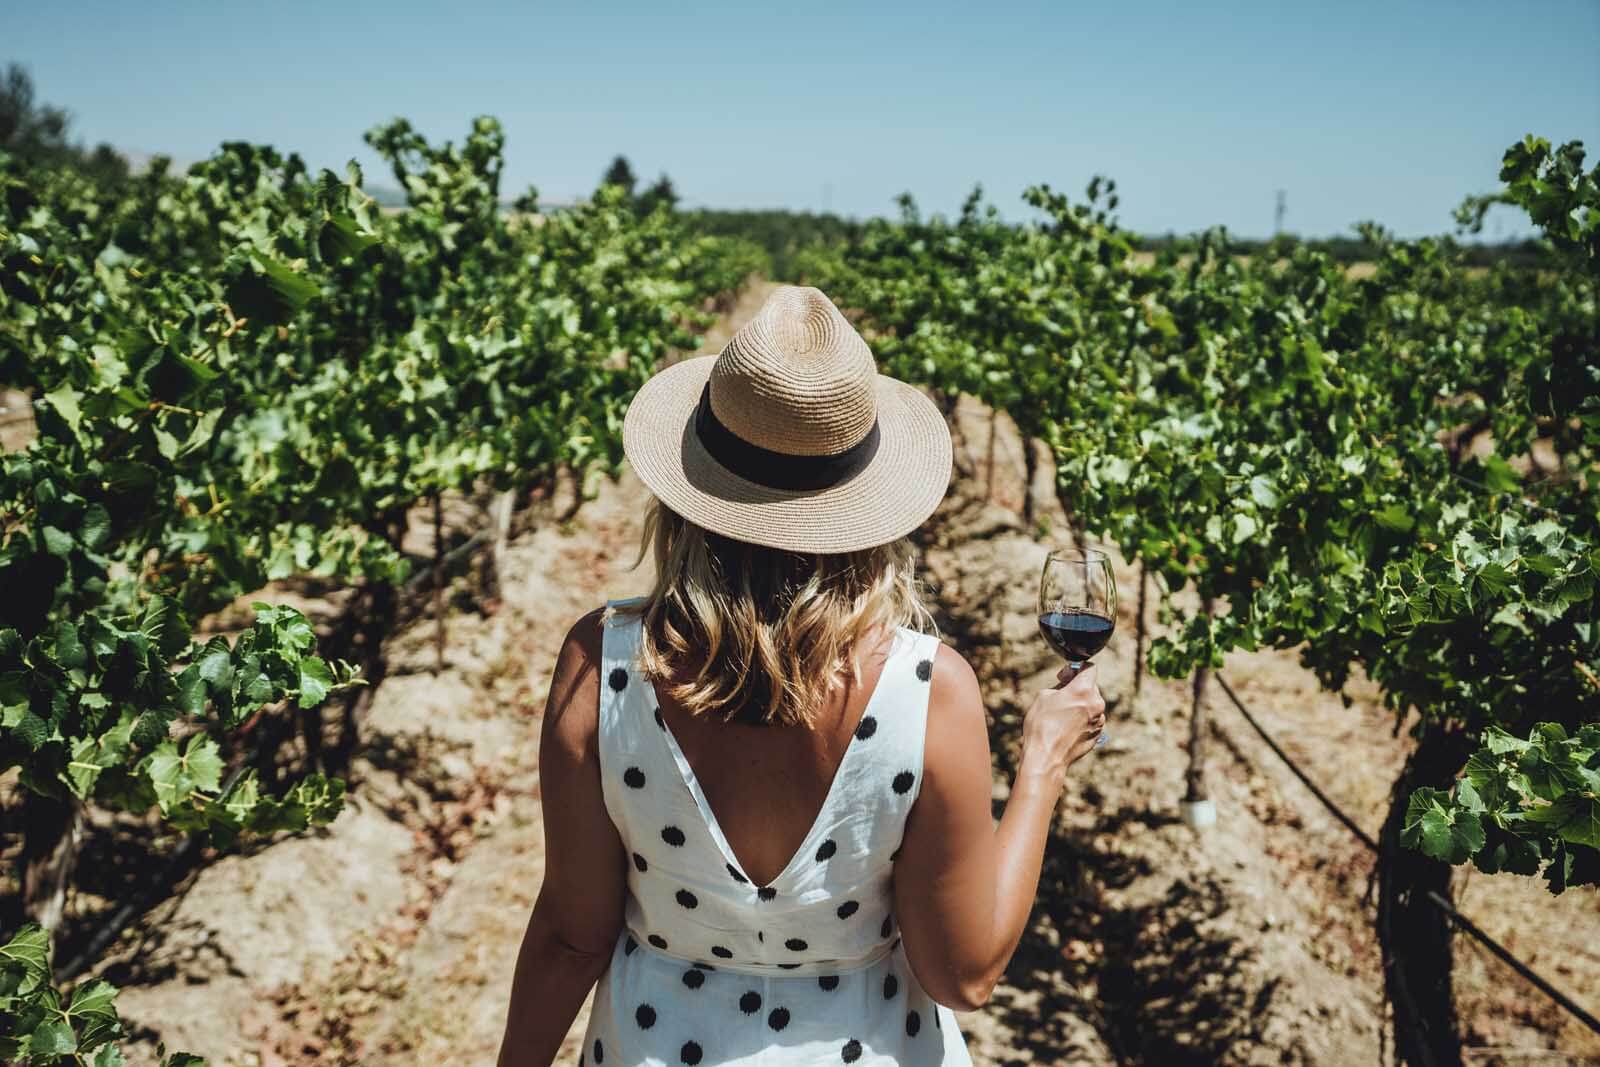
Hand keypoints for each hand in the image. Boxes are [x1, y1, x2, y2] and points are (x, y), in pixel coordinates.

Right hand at [1019, 662, 1105, 785]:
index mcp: (1083, 690)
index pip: (1090, 668)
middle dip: (1077, 687)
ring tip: (1062, 715)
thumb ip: (1060, 685)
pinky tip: (1067, 727)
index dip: (1077, 668)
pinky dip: (1082, 718)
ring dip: (1080, 704)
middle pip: (1091, 686)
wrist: (1046, 757)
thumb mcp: (1044, 695)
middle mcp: (1096, 704)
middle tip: (1060, 695)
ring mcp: (1099, 720)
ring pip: (1092, 704)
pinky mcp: (1098, 734)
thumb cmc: (1042, 725)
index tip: (1066, 676)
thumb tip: (1068, 684)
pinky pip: (1092, 719)